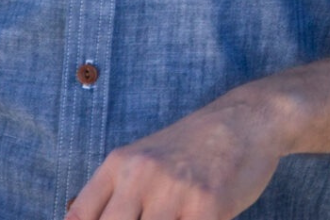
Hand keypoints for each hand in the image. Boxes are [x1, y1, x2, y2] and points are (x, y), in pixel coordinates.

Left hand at [64, 53, 329, 219]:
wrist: (249, 119)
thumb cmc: (197, 146)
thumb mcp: (147, 157)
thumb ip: (117, 191)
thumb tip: (81, 218)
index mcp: (120, 164)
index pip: (80, 217)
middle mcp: (141, 175)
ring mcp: (174, 191)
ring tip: (177, 218)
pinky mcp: (208, 205)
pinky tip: (203, 218)